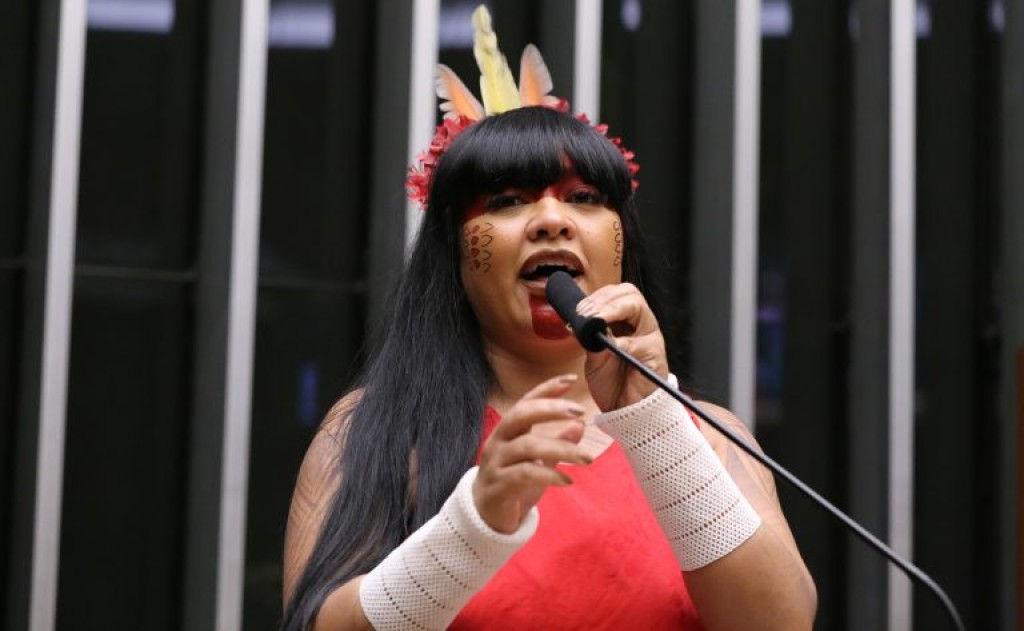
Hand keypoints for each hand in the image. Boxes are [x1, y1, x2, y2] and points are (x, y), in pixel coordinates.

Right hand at [473, 375, 590, 533]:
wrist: (486, 519)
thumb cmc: (514, 484)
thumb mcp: (539, 462)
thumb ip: (557, 443)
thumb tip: (580, 425)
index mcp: (508, 431)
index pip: (526, 402)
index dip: (546, 388)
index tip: (570, 379)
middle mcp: (499, 442)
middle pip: (520, 415)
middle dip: (550, 409)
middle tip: (580, 412)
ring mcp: (496, 463)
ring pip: (527, 446)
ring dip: (561, 450)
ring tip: (587, 459)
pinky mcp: (498, 486)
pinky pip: (524, 474)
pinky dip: (549, 475)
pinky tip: (568, 481)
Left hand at [576, 282, 667, 411]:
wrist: (625, 412)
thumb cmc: (612, 383)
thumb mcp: (594, 357)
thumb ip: (589, 337)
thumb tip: (578, 321)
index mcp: (626, 322)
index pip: (616, 294)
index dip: (598, 296)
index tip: (580, 309)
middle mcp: (641, 326)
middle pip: (630, 293)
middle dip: (604, 299)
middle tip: (586, 313)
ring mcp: (650, 339)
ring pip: (637, 308)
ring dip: (612, 310)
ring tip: (595, 320)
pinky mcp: (655, 357)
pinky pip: (639, 343)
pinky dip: (621, 341)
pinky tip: (607, 345)